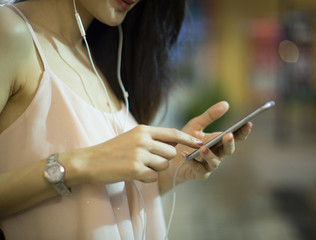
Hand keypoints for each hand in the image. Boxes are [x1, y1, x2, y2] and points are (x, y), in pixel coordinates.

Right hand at [66, 125, 203, 185]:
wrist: (89, 161)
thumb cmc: (112, 150)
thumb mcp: (132, 137)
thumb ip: (151, 138)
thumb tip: (172, 144)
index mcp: (143, 129)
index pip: (173, 133)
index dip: (188, 139)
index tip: (200, 143)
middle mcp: (143, 139)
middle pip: (171, 152)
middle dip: (164, 160)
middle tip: (148, 161)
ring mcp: (139, 154)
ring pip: (164, 165)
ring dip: (154, 169)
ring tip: (138, 166)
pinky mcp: (135, 169)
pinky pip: (153, 177)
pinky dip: (146, 178)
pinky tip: (133, 174)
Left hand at [170, 101, 251, 181]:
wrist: (170, 158)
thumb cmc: (185, 141)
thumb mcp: (196, 125)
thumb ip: (210, 116)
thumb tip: (226, 103)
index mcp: (219, 141)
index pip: (235, 137)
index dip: (243, 132)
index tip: (248, 123)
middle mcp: (217, 154)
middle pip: (228, 150)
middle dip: (229, 143)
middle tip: (228, 136)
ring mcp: (209, 165)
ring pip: (215, 162)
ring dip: (210, 155)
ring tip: (203, 148)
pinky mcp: (199, 173)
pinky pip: (199, 169)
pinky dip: (192, 162)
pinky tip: (185, 155)